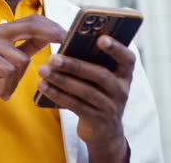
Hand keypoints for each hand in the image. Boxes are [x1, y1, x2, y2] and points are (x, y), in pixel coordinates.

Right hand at [0, 14, 65, 111]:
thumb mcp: (9, 59)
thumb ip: (26, 46)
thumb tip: (50, 36)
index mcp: (1, 30)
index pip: (31, 20)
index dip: (51, 25)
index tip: (68, 34)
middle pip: (30, 26)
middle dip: (51, 34)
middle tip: (65, 42)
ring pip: (22, 59)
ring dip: (16, 80)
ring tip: (4, 88)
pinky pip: (9, 71)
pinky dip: (6, 85)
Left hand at [37, 35, 134, 161]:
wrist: (104, 131)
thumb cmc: (97, 94)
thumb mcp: (99, 80)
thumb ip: (90, 63)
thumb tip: (65, 46)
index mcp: (124, 75)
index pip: (127, 58)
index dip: (116, 48)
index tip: (101, 38)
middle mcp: (122, 90)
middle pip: (100, 75)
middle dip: (74, 65)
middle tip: (53, 58)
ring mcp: (111, 107)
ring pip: (86, 91)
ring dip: (61, 80)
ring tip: (43, 71)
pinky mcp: (98, 120)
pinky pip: (76, 105)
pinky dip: (57, 95)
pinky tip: (43, 86)